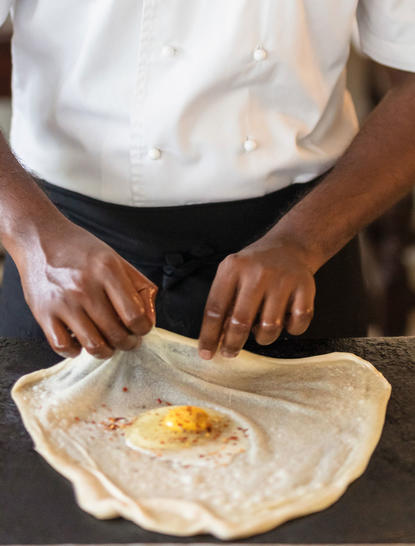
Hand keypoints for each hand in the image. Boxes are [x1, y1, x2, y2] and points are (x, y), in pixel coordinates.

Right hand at [14, 217, 156, 358]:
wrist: (39, 238)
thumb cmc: (81, 251)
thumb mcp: (116, 260)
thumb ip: (139, 287)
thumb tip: (150, 319)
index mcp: (107, 270)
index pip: (136, 316)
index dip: (144, 328)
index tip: (141, 327)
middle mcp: (84, 287)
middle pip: (117, 334)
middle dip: (128, 343)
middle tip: (127, 339)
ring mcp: (62, 302)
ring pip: (94, 346)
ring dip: (106, 351)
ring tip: (108, 343)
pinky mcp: (43, 314)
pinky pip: (63, 347)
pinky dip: (76, 351)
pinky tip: (80, 340)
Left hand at [198, 238, 314, 358]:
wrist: (290, 246)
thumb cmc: (255, 267)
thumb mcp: (232, 274)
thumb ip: (223, 302)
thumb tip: (216, 339)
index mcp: (233, 268)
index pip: (215, 308)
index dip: (209, 335)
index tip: (206, 354)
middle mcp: (258, 273)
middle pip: (240, 320)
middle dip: (233, 343)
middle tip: (230, 352)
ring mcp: (283, 280)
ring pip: (269, 327)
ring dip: (262, 337)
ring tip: (260, 330)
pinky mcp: (306, 287)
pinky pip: (298, 323)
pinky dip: (291, 330)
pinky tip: (285, 321)